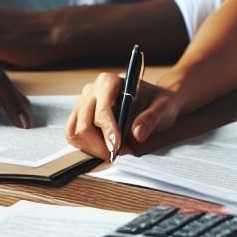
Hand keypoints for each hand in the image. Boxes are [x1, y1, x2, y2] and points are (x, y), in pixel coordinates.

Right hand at [66, 72, 184, 159]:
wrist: (153, 102)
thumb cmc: (157, 102)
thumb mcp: (163, 107)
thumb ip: (151, 118)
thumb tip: (137, 133)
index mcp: (109, 82)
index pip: (102, 110)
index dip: (108, 131)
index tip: (117, 147)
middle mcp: (92, 90)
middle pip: (85, 125)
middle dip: (100, 145)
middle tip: (118, 154)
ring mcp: (82, 104)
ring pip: (76, 133)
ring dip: (92, 148)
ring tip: (112, 152)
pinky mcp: (78, 117)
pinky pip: (73, 136)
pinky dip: (86, 147)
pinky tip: (103, 149)